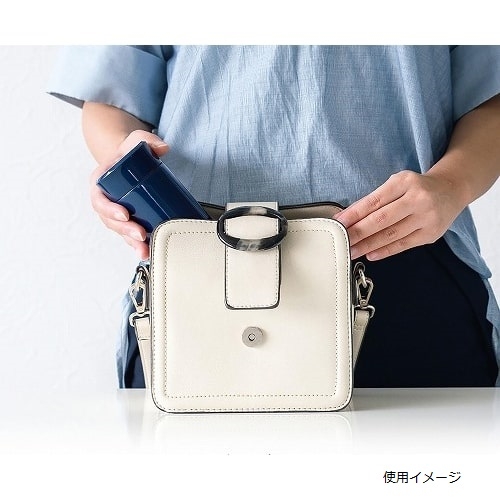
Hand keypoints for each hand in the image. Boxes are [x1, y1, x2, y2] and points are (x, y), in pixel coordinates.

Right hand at [89, 130, 168, 259]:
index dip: (109, 209)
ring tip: (144, 250)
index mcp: (100, 182)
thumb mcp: (136, 141)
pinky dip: (137, 244)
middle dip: (124, 230)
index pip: (99, 199)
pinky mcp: (127, 220)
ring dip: (130, 242)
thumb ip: (147, 140)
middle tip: (140, 234)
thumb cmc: (129, 152)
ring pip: (119, 231)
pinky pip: (128, 234)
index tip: (125, 215)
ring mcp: (115, 212)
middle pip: (110, 220)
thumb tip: (163, 148)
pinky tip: (146, 252)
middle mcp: (105, 200)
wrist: (130, 159)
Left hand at [333, 170, 466, 260]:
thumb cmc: (416, 187)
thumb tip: (347, 217)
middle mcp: (417, 199)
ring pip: (391, 235)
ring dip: (368, 245)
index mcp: (404, 182)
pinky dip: (385, 251)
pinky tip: (370, 254)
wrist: (451, 190)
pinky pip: (403, 245)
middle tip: (341, 241)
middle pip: (381, 219)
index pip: (374, 201)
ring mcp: (426, 217)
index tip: (338, 223)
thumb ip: (374, 199)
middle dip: (358, 232)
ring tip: (352, 251)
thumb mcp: (396, 184)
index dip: (354, 214)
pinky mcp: (431, 234)